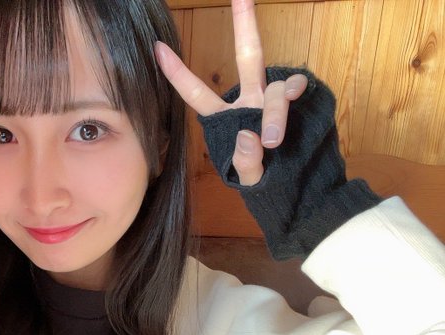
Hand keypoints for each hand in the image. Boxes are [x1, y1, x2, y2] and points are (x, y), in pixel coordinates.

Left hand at [154, 0, 308, 185]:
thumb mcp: (247, 177)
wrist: (293, 187)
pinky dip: (292, 100)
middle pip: (249, 56)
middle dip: (245, 24)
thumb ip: (245, 162)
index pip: (197, 93)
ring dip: (274, 113)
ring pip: (274, 90)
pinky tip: (290, 114)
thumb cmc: (262, 179)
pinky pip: (296, 91)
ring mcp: (274, 101)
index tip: (157, 48)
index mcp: (225, 117)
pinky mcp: (299, 105)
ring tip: (272, 142)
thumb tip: (249, 137)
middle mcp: (249, 101)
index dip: (178, 73)